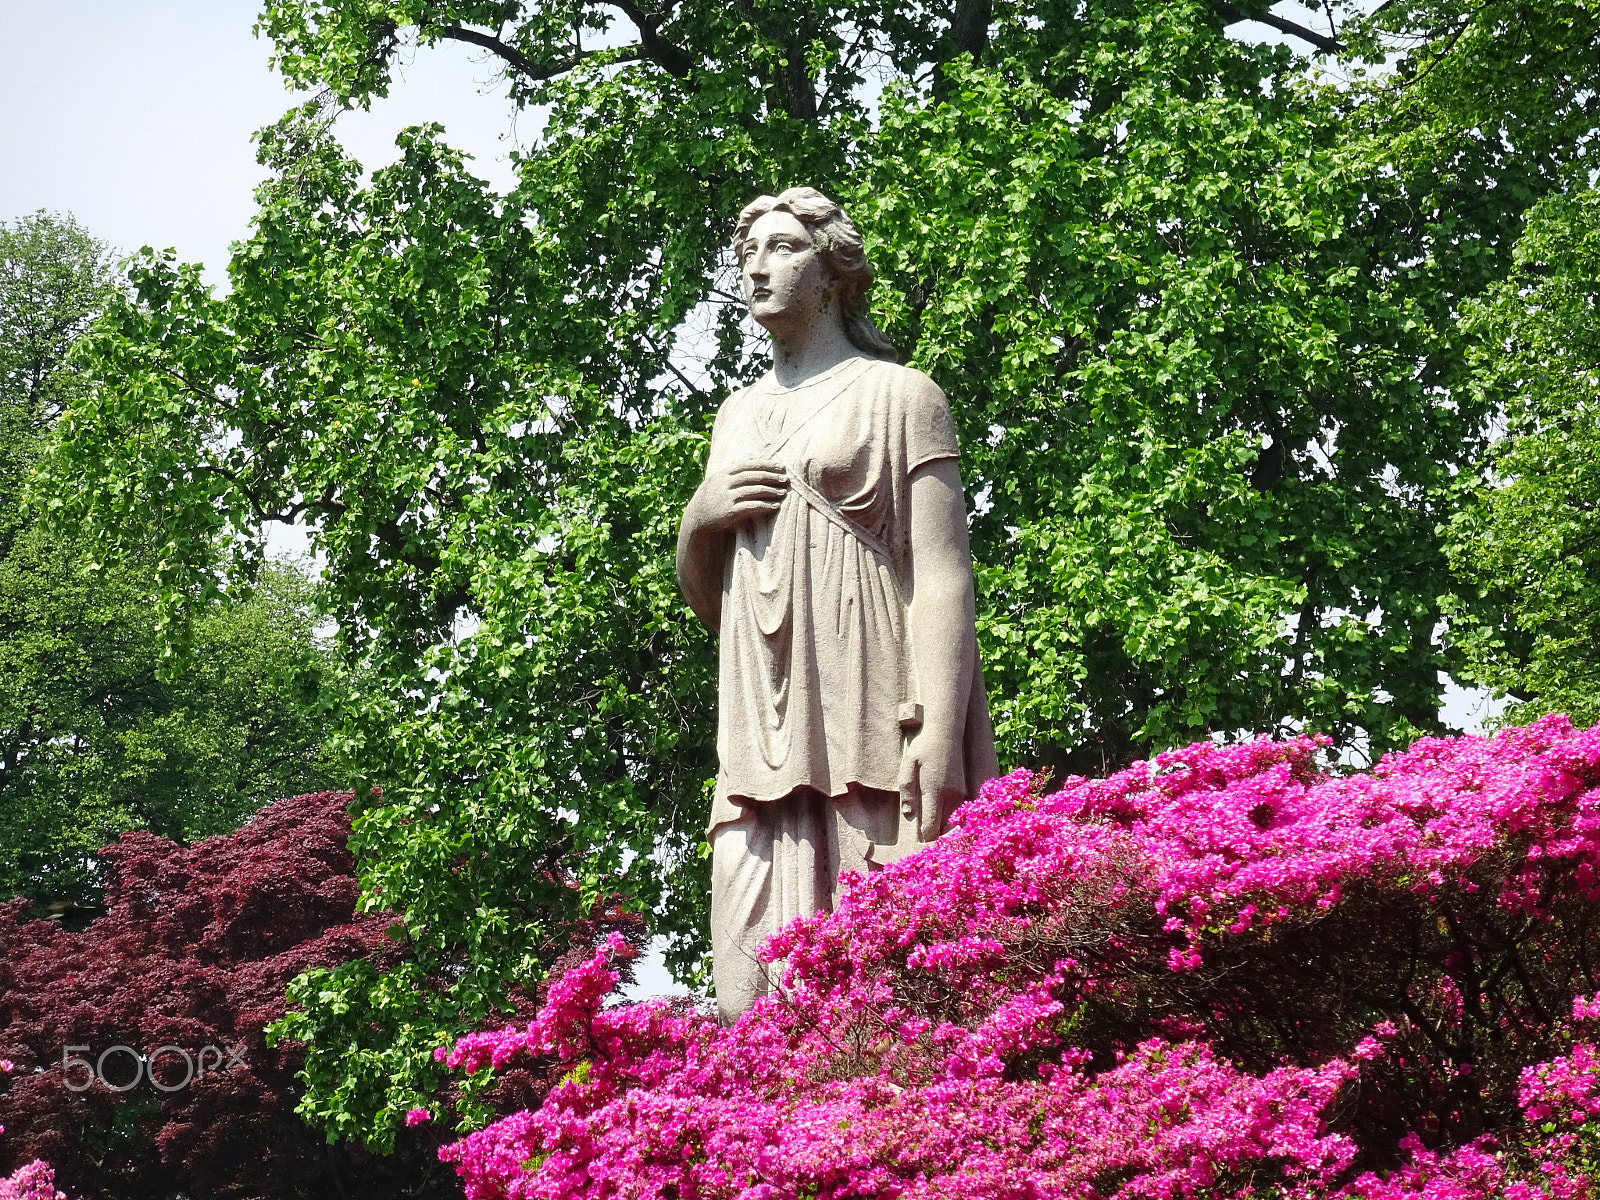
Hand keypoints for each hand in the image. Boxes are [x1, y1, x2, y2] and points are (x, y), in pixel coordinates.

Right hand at [691, 459, 788, 532]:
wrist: (696, 519)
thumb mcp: (718, 480)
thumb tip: (751, 455)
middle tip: (786, 479)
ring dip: (771, 491)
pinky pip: (750, 506)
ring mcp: (726, 497)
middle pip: (752, 477)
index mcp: (723, 473)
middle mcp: (724, 483)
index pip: (748, 465)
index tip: (781, 466)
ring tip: (783, 492)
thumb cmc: (711, 498)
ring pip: (753, 491)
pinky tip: (775, 506)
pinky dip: (764, 505)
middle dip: (771, 477)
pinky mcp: (729, 511)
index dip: (765, 465)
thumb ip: (734, 469)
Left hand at [899, 728, 965, 842]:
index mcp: (935, 792)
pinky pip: (956, 813)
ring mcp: (960, 795)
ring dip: (941, 827)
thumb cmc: (923, 748)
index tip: (917, 843)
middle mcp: (951, 797)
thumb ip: (907, 790)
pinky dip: (948, 818)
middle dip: (933, 836)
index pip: (932, 827)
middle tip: (922, 839)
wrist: (946, 733)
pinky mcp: (964, 792)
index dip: (924, 838)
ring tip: (929, 827)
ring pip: (951, 823)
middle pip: (943, 829)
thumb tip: (909, 813)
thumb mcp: (908, 766)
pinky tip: (938, 814)